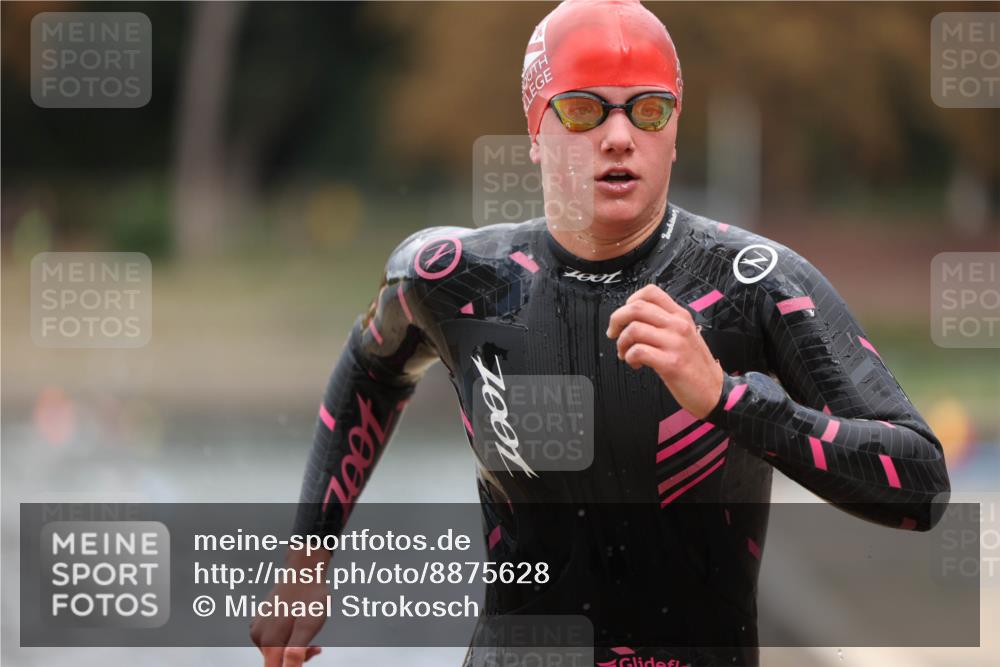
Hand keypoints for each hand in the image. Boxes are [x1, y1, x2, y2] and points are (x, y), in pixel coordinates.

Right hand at [251, 549, 330, 666]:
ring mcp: (258, 627)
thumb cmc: (310, 597)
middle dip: (296, 658)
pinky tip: (298, 625)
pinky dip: (287, 637)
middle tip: (316, 646)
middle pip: (276, 661)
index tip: (306, 655)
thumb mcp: (308, 626)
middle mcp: (258, 636)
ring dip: (293, 647)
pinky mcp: (261, 620)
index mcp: (269, 641)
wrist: (304, 570)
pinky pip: (273, 638)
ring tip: (308, 632)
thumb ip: (296, 652)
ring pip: (276, 650)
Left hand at [606, 284, 723, 419]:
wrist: (715, 391)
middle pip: (636, 308)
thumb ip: (664, 324)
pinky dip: (629, 357)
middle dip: (616, 319)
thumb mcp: (685, 336)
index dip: (630, 300)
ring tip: (626, 353)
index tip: (624, 315)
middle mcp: (678, 325)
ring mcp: (675, 343)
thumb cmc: (696, 366)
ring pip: (634, 329)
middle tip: (613, 333)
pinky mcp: (670, 363)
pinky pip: (638, 351)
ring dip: (621, 343)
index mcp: (681, 316)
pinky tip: (635, 364)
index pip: (651, 292)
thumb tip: (634, 320)